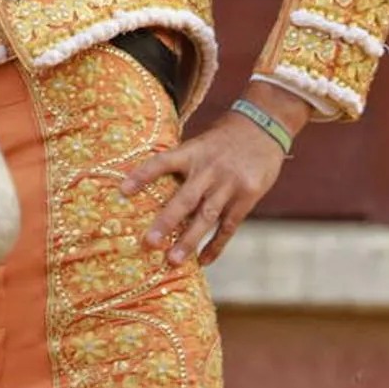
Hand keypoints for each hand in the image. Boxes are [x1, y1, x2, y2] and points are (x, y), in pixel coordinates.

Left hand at [118, 85, 307, 266]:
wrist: (265, 126)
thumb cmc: (222, 139)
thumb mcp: (200, 142)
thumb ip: (181, 163)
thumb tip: (148, 185)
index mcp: (192, 152)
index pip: (162, 162)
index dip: (142, 175)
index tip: (123, 191)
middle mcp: (210, 169)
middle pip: (185, 199)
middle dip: (166, 222)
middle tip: (149, 243)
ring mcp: (230, 185)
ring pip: (206, 217)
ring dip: (189, 241)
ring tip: (173, 261)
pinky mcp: (247, 197)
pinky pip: (228, 226)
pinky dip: (216, 245)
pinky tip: (203, 261)